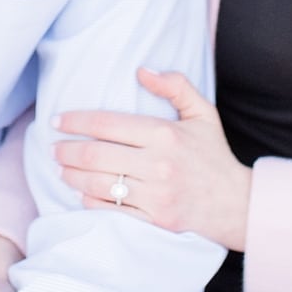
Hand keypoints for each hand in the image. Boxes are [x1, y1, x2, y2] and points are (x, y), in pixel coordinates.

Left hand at [54, 68, 253, 250]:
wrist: (238, 205)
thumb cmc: (215, 157)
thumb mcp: (203, 113)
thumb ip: (176, 86)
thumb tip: (142, 70)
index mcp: (165, 134)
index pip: (107, 123)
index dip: (76, 121)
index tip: (57, 121)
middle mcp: (158, 164)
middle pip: (95, 154)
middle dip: (66, 150)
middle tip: (53, 148)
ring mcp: (156, 195)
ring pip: (98, 183)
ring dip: (72, 175)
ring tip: (61, 168)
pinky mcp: (155, 221)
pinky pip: (111, 210)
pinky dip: (90, 201)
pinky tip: (81, 192)